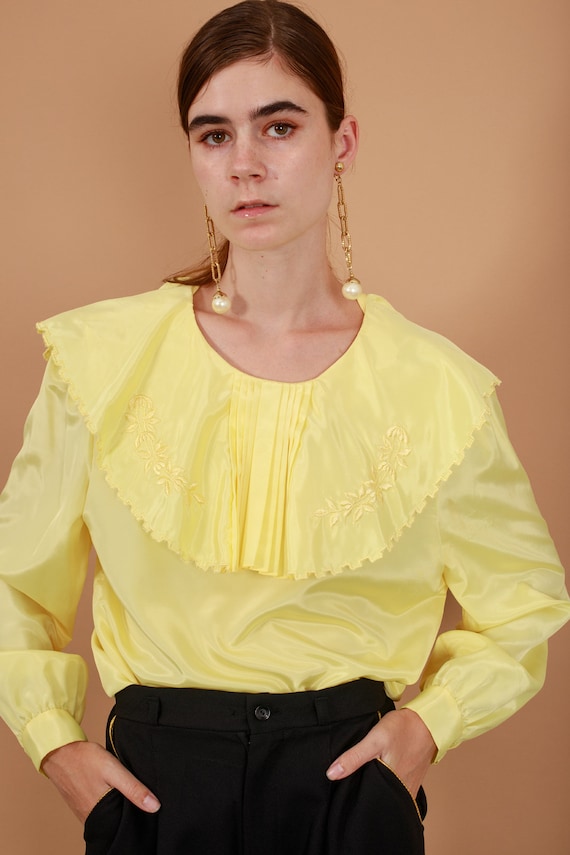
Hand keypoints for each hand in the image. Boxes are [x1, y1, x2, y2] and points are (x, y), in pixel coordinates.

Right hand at [41, 741, 160, 822]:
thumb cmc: (84, 759)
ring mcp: (84, 812)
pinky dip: (108, 802)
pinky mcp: (80, 805)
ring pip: (108, 815)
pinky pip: (99, 809)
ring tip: (128, 793)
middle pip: (117, 820)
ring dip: (118, 806)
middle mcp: (91, 818)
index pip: (125, 825)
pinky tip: (113, 791)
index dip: (138, 818)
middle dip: (129, 812)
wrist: (59, 751)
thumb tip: (154, 806)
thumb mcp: (113, 770)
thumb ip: (133, 789)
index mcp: (101, 815)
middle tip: (140, 797)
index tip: (149, 808)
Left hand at [326, 708, 435, 796]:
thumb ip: (354, 757)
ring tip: (362, 783)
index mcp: (391, 785)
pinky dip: (386, 785)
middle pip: (378, 800)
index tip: (343, 797)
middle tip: (350, 789)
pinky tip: (378, 776)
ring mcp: (409, 787)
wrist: (428, 721)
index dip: (355, 801)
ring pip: (387, 795)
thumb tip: (331, 774)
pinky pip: (396, 789)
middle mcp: (402, 791)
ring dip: (376, 790)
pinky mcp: (412, 781)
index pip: (369, 803)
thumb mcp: (374, 740)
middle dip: (364, 797)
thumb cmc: (402, 729)